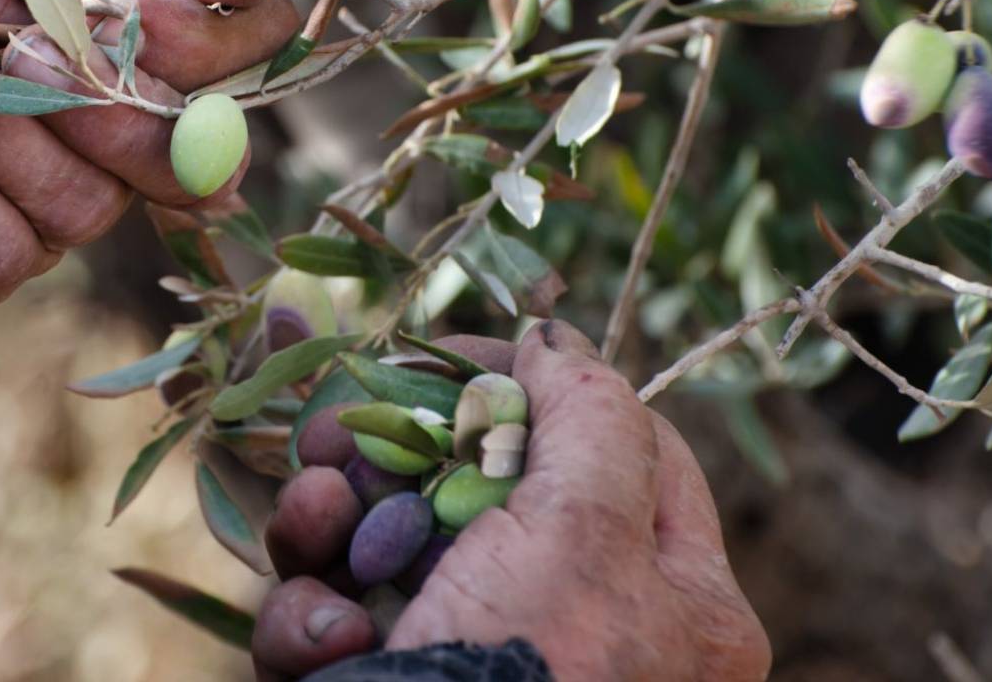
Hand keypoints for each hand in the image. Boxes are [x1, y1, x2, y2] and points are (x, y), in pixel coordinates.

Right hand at [252, 323, 769, 681]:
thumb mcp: (585, 536)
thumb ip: (590, 419)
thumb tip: (555, 343)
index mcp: (679, 603)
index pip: (628, 448)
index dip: (537, 383)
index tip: (448, 352)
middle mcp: (588, 635)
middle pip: (486, 487)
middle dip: (397, 452)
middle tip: (333, 431)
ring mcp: (485, 671)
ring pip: (392, 546)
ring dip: (331, 523)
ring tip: (312, 525)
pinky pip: (342, 623)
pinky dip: (313, 621)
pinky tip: (322, 644)